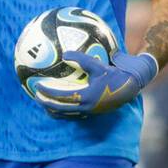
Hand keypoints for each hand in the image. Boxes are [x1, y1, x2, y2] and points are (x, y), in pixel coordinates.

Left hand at [35, 49, 158, 117]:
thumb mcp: (98, 65)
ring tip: (44, 102)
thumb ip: (81, 60)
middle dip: (45, 103)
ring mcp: (89, 112)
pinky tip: (61, 103)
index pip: (60, 96)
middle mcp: (85, 107)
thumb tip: (65, 53)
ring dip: (53, 109)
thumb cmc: (115, 74)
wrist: (131, 87)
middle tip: (35, 96)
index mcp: (85, 97)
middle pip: (59, 109)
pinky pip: (73, 113)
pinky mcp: (93, 112)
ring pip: (66, 114)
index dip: (47, 92)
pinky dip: (64, 110)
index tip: (37, 86)